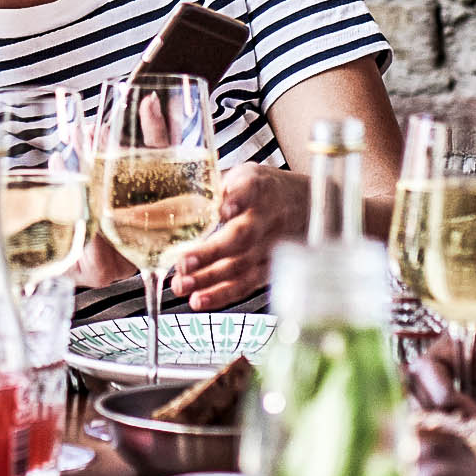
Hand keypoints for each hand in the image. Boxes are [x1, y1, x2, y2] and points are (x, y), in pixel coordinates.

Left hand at [167, 165, 308, 309]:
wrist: (310, 208)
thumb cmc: (267, 189)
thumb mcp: (245, 175)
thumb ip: (213, 186)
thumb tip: (165, 196)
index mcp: (259, 188)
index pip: (251, 191)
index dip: (238, 200)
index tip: (224, 209)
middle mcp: (268, 218)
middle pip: (242, 237)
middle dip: (212, 252)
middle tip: (183, 264)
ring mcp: (272, 247)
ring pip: (242, 266)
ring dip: (211, 279)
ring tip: (182, 288)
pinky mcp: (270, 268)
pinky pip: (246, 284)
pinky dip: (222, 294)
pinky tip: (200, 300)